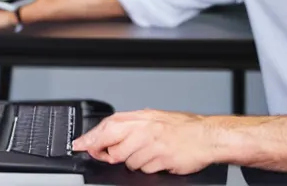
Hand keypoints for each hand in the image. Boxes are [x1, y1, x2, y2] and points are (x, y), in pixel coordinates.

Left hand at [72, 109, 214, 174]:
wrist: (207, 136)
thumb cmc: (184, 128)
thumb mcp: (157, 118)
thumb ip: (135, 124)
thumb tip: (111, 133)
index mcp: (144, 116)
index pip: (109, 125)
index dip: (91, 137)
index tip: (79, 144)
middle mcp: (146, 128)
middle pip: (113, 146)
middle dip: (108, 154)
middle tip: (112, 155)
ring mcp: (153, 145)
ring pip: (127, 162)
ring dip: (134, 162)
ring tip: (150, 153)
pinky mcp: (161, 160)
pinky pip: (143, 170)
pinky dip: (148, 168)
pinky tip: (159, 159)